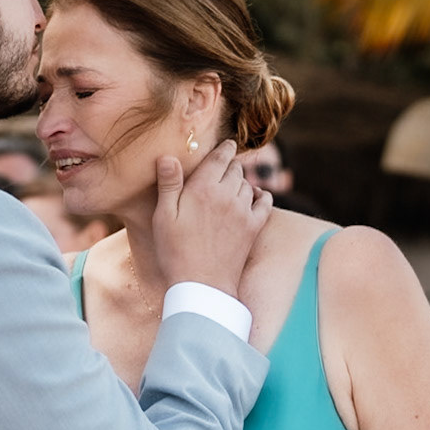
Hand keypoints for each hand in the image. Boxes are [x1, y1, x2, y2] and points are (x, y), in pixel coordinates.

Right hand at [152, 141, 273, 295]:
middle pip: (235, 169)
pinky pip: (265, 202)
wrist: (201, 285)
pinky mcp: (253, 227)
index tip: (226, 144)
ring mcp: (243, 211)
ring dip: (241, 181)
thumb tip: (168, 156)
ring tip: (232, 184)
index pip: (219, 157)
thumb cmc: (175, 252)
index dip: (223, 148)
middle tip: (223, 167)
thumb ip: (168, 184)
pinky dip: (262, 195)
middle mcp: (227, 195)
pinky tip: (256, 196)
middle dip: (230, 165)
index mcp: (203, 188)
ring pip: (248, 184)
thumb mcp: (163, 217)